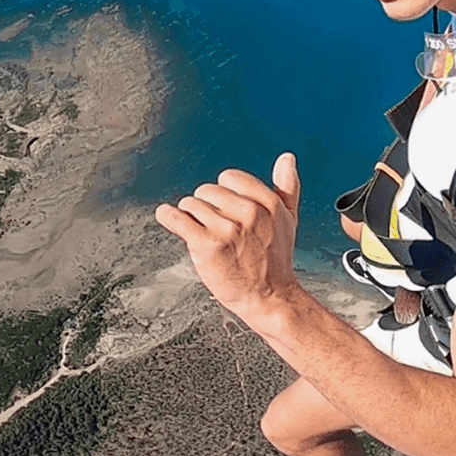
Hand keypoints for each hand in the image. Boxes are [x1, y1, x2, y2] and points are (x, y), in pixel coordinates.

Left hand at [155, 153, 302, 318]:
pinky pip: (177, 218)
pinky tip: (167, 216)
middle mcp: (249, 212)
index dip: (225, 194)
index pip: (229, 177)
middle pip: (207, 190)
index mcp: (268, 202)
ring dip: (191, 218)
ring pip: (191, 204)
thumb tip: (287, 158)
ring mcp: (227, 229)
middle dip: (206, 207)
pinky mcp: (207, 245)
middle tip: (216, 228)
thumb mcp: (288, 219)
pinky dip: (168, 217)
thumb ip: (287, 186)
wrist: (269, 298)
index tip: (226, 210)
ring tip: (204, 234)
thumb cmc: (275, 261)